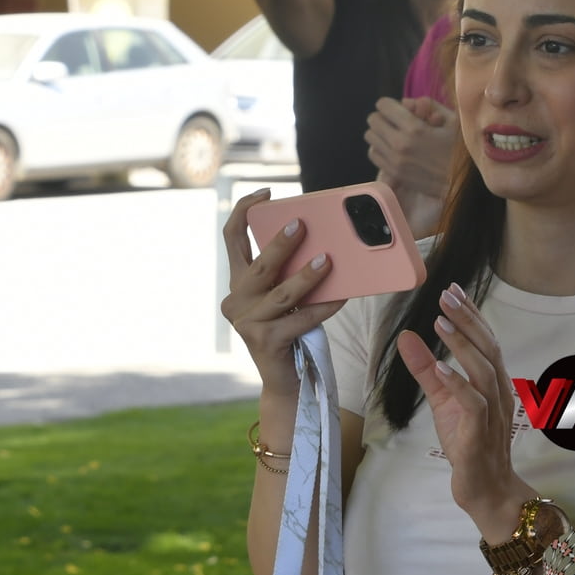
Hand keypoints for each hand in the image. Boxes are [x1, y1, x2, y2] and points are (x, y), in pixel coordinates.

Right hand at [219, 188, 344, 392]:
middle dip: (280, 244)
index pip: (232, 238)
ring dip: (305, 276)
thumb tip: (326, 244)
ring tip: (327, 260)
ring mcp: (247, 323)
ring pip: (281, 294)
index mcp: (239, 282)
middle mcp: (236, 300)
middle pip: (258, 266)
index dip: (245, 211)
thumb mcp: (287, 296)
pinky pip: (300, 319)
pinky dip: (323, 307)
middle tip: (302, 224)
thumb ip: (291, 273)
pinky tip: (342, 297)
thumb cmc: (293, 330)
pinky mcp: (265, 342)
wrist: (288, 380)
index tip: (267, 194)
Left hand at [368, 97, 459, 236]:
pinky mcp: (393, 174)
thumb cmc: (461, 150)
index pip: (383, 105)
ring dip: (380, 133)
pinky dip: (380, 148)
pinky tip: (393, 149)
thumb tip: (406, 103)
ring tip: (394, 136)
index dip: (390, 104)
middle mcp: (399, 144)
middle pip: (373, 120)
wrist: (462, 184)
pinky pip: (374, 154)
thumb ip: (430, 104)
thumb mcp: (454, 121)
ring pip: (371, 137)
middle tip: (397, 122)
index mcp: (414, 128)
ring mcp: (394, 161)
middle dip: (384, 117)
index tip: (399, 109)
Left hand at [394, 285, 525, 525]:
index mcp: (492, 380)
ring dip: (462, 345)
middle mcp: (498, 391)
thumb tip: (406, 337)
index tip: (452, 289)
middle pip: (488, 348)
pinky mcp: (480, 433)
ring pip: (483, 370)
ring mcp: (493, 412)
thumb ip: (426, 370)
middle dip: (467, 319)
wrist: (485, 488)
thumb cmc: (468, 442)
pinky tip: (440, 368)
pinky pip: (474, 404)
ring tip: (440, 323)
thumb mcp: (442, 401)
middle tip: (446, 295)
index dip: (470, 314)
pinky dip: (458, 384)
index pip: (485, 339)